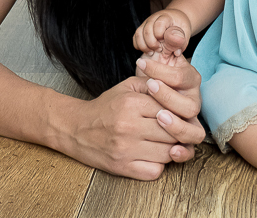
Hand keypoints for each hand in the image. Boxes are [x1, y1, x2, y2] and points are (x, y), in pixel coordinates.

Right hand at [62, 64, 204, 179]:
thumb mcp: (128, 86)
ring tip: (165, 141)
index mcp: (132, 104)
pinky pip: (154, 172)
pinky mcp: (122, 168)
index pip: (171, 111)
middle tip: (177, 129)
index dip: (179, 114)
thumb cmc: (106, 107)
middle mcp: (129, 128)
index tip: (179, 115)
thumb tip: (180, 92)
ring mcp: (126, 150)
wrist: (76, 129)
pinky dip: (159, 165)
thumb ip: (154, 85)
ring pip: (167, 153)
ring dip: (171, 149)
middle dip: (178, 131)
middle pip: (172, 133)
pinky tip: (153, 155)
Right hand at [134, 9, 192, 53]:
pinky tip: (147, 50)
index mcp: (165, 17)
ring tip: (152, 52)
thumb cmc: (180, 27)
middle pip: (146, 30)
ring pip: (139, 34)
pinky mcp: (142, 29)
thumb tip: (176, 52)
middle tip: (159, 50)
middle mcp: (153, 18)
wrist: (175, 19)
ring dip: (144, 46)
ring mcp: (146, 23)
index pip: (159, 24)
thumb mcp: (185, 32)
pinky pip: (135, 37)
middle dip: (152, 43)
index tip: (164, 42)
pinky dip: (139, 46)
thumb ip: (182, 42)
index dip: (160, 35)